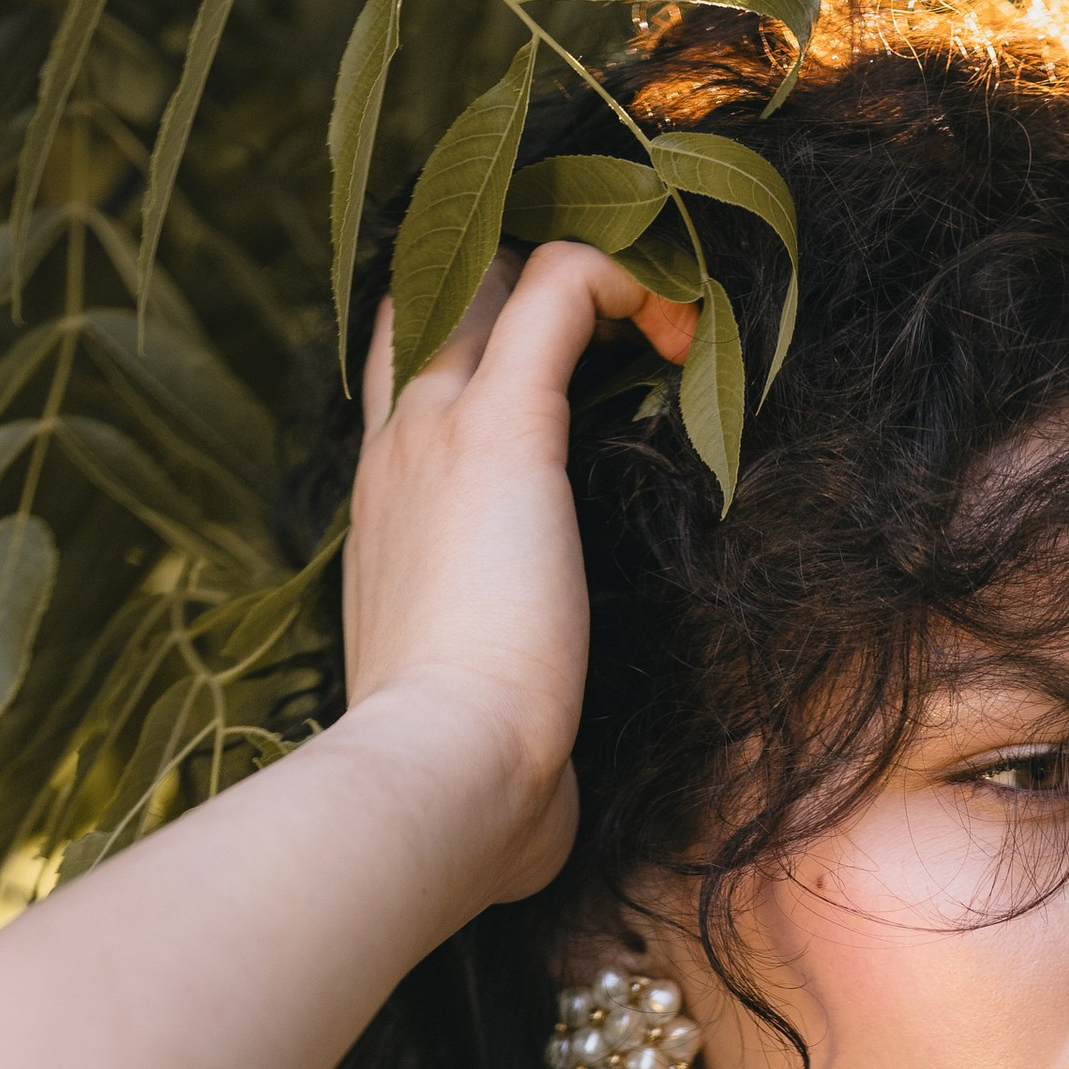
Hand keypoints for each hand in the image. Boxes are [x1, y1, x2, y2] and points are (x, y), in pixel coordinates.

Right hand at [342, 246, 695, 907]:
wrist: (440, 778)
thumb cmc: (460, 781)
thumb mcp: (467, 732)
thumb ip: (504, 728)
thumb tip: (541, 803)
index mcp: (386, 519)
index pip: (410, 383)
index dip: (484, 351)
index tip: (581, 391)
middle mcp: (398, 453)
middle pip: (432, 295)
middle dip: (520, 276)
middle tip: (618, 318)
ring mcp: (440, 430)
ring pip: (485, 266)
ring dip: (578, 266)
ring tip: (660, 313)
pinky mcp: (505, 429)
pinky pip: (560, 285)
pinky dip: (623, 276)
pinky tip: (681, 324)